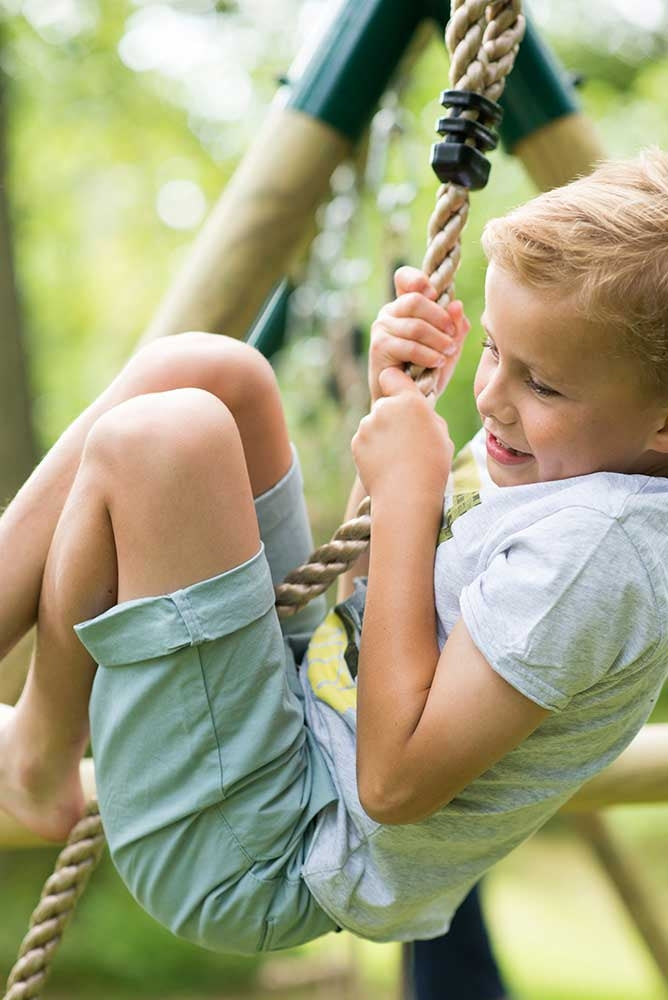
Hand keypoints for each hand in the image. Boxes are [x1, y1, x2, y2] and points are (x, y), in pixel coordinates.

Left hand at [352, 366, 453, 504]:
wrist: (406, 495)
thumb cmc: (432, 466)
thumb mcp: (442, 435)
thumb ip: (427, 417)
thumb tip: (418, 415)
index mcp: (409, 401)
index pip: (392, 376)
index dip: (396, 384)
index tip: (402, 397)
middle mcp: (384, 408)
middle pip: (385, 405)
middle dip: (392, 416)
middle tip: (406, 440)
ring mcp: (367, 425)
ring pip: (374, 424)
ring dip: (382, 435)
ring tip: (397, 458)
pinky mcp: (356, 443)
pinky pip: (365, 441)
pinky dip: (373, 450)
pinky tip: (385, 465)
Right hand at [368, 266, 469, 403]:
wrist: (408, 401)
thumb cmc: (427, 371)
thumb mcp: (448, 346)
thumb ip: (455, 326)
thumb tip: (457, 305)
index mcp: (404, 306)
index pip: (404, 278)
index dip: (419, 279)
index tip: (435, 293)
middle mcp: (389, 312)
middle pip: (415, 300)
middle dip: (440, 318)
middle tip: (453, 335)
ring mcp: (381, 329)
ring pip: (415, 325)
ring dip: (438, 340)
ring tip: (449, 352)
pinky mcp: (379, 348)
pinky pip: (409, 346)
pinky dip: (428, 354)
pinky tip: (438, 363)